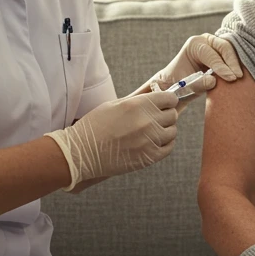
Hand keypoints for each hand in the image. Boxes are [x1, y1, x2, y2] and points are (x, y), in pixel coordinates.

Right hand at [45, 90, 179, 189]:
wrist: (82, 152)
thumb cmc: (95, 126)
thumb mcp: (115, 104)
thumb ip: (138, 101)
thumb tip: (156, 98)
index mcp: (139, 104)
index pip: (170, 98)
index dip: (167, 101)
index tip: (163, 104)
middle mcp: (147, 121)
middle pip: (172, 115)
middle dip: (165, 116)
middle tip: (155, 119)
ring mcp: (150, 140)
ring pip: (172, 132)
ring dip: (165, 131)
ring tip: (152, 132)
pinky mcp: (149, 157)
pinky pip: (168, 148)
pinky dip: (164, 145)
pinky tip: (154, 143)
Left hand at [147, 34, 243, 105]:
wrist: (177, 82)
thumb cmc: (178, 82)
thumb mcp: (184, 85)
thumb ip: (198, 83)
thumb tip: (213, 81)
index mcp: (194, 45)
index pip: (210, 54)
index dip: (221, 66)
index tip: (230, 78)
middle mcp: (205, 40)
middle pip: (224, 47)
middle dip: (232, 62)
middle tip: (238, 77)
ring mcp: (215, 44)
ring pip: (231, 49)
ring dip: (237, 62)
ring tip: (241, 77)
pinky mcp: (222, 52)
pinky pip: (233, 55)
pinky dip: (238, 63)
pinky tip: (241, 75)